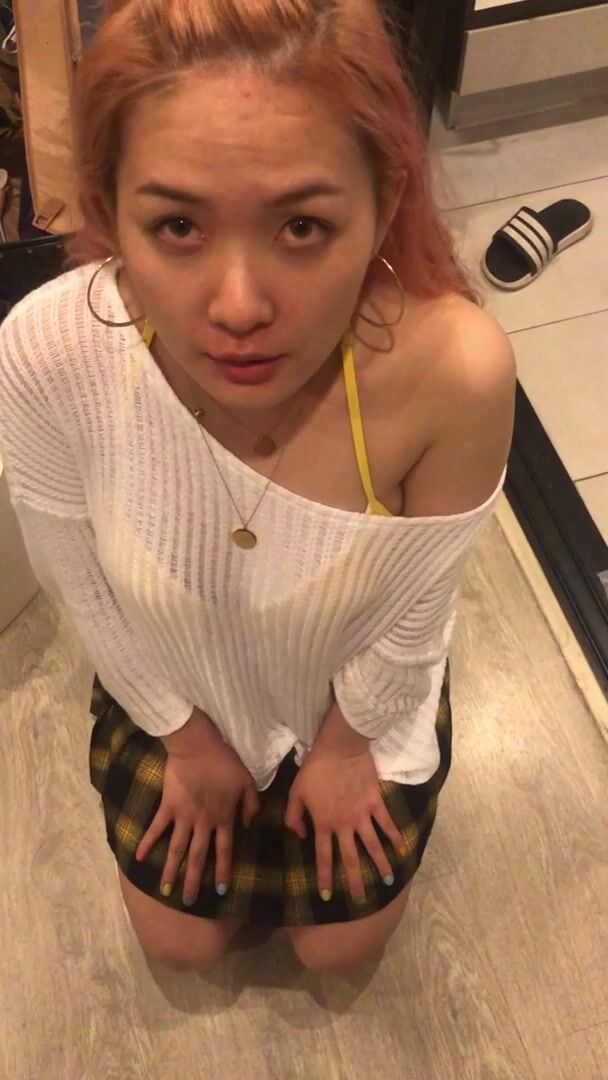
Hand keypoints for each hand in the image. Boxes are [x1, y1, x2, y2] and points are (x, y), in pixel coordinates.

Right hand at [136, 735, 259, 905]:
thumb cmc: (224, 761)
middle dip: (193, 880)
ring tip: (166, 891)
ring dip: (171, 871)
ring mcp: (183, 816)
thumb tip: (248, 824)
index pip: (224, 850)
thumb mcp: (246, 781)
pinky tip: (140, 858)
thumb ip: (250, 804)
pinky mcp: (167, 806)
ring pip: (177, 849)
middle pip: (197, 856)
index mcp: (223, 818)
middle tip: (188, 901)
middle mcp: (203, 822)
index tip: (220, 890)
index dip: (222, 870)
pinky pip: (156, 828)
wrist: (198, 746)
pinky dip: (148, 842)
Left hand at [284, 746, 403, 902]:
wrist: (339, 748)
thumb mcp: (295, 792)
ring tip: (387, 881)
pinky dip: (395, 837)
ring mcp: (362, 815)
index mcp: (323, 823)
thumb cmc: (314, 769)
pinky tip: (402, 851)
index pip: (324, 857)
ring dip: (381, 865)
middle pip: (351, 858)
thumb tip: (300, 835)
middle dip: (355, 881)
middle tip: (360, 899)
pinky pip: (387, 823)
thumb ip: (293, 816)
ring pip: (373, 845)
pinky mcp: (375, 803)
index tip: (327, 896)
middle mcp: (344, 824)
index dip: (325, 877)